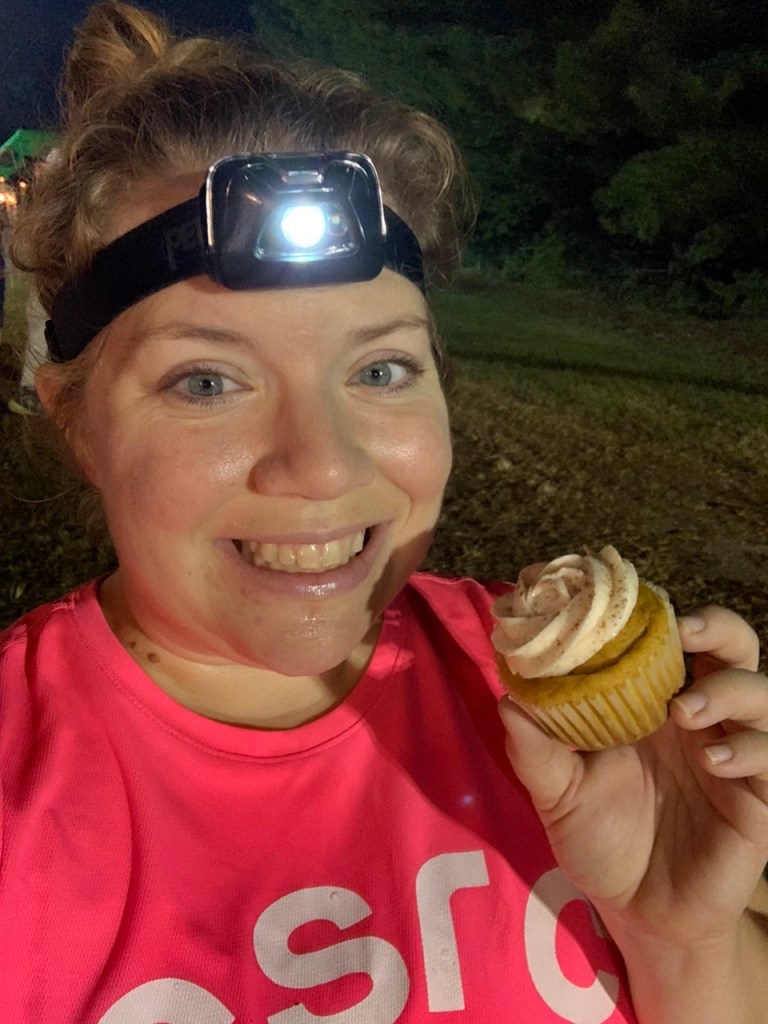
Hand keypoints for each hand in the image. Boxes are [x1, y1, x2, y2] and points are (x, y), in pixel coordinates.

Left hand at [498, 605, 767, 946]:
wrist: (638, 912)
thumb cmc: (599, 840)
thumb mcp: (557, 795)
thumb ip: (536, 750)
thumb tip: (507, 699)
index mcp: (651, 703)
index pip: (669, 640)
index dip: (658, 615)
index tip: (630, 604)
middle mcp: (698, 719)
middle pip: (731, 648)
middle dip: (716, 628)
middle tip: (685, 631)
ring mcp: (733, 755)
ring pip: (761, 694)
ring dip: (729, 690)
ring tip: (685, 710)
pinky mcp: (758, 799)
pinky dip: (749, 750)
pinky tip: (713, 762)